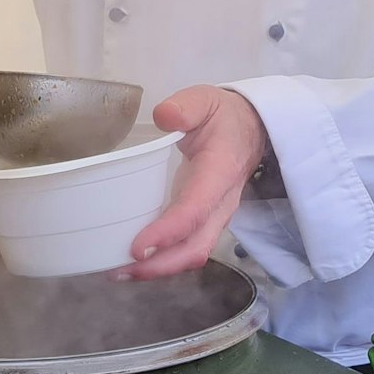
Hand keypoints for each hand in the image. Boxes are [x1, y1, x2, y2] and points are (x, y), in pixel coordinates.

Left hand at [120, 85, 267, 279]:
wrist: (253, 128)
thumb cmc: (223, 116)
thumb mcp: (205, 100)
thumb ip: (186, 107)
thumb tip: (165, 118)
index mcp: (220, 172)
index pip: (196, 209)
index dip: (168, 232)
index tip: (138, 248)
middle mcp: (221, 202)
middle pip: (196, 246)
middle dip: (161, 266)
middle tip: (121, 270)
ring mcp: (215, 215)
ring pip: (193, 252)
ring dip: (160, 268)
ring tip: (120, 272)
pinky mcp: (205, 219)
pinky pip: (188, 246)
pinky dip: (164, 259)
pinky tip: (135, 261)